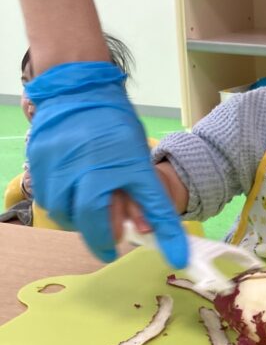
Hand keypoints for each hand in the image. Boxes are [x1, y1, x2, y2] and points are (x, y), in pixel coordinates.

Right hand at [26, 61, 187, 266]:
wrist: (76, 87)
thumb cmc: (114, 125)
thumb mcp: (138, 160)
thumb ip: (146, 199)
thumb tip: (148, 234)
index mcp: (111, 168)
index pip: (121, 216)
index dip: (127, 241)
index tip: (131, 257)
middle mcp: (79, 170)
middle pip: (86, 220)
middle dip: (99, 236)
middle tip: (109, 244)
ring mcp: (54, 167)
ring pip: (63, 212)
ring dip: (80, 220)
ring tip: (94, 214)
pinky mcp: (36, 163)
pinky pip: (47, 197)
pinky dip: (62, 204)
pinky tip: (75, 197)